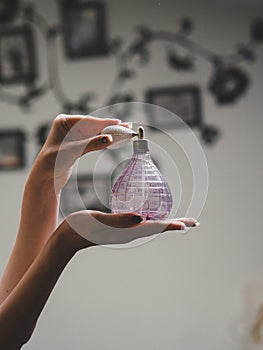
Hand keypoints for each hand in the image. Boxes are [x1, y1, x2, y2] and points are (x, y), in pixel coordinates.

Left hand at [35, 114, 123, 189]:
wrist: (45, 178)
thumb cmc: (52, 162)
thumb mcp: (73, 151)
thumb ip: (91, 143)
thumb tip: (109, 138)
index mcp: (64, 121)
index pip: (88, 121)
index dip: (104, 123)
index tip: (119, 123)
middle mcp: (69, 126)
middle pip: (94, 126)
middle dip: (110, 128)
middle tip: (126, 127)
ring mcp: (74, 136)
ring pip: (96, 134)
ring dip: (109, 134)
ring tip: (124, 133)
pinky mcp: (78, 145)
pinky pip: (94, 141)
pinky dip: (104, 141)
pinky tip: (115, 139)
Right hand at [59, 210, 198, 250]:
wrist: (66, 239)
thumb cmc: (79, 228)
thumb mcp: (98, 221)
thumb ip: (119, 220)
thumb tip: (141, 218)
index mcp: (127, 232)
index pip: (155, 228)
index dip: (173, 225)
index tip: (189, 224)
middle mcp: (129, 233)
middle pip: (158, 228)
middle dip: (175, 224)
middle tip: (193, 222)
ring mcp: (124, 231)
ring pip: (151, 226)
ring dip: (166, 222)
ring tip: (179, 220)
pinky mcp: (118, 228)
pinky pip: (141, 223)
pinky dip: (152, 219)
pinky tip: (151, 215)